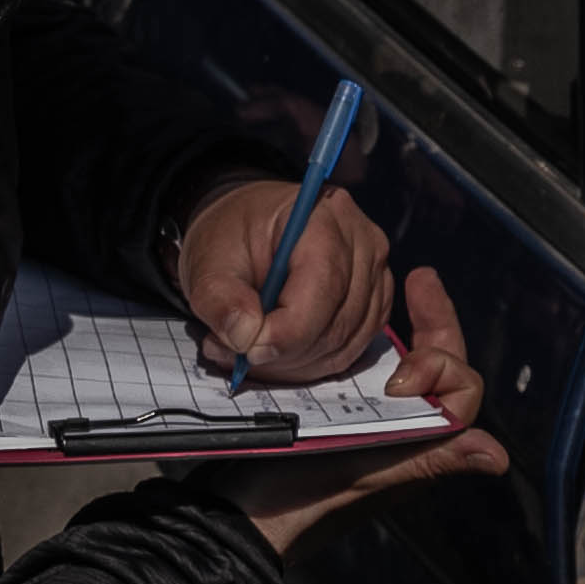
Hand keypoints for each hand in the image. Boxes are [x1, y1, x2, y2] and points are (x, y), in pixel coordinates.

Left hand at [181, 176, 397, 384]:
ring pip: (344, 344)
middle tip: (236, 355)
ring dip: (294, 364)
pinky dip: (310, 364)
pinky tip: (276, 354)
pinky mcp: (375, 302)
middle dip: (284, 353)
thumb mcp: (208, 260)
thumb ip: (220, 299)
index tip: (247, 351)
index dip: (287, 332)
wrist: (251, 227)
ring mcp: (376, 276)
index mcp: (325, 219)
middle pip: (336, 323)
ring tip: (249, 352)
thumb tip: (245, 338)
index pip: (323, 288)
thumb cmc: (233, 234)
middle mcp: (365, 244)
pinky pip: (350, 350)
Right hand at [242, 269, 506, 556]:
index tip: (402, 374)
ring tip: (394, 285)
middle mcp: (400, 428)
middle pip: (436, 364)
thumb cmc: (298, 499)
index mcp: (417, 442)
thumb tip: (496, 456)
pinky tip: (339, 315)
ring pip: (398, 361)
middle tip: (418, 277)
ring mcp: (365, 418)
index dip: (441, 368)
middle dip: (433, 318)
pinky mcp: (329, 411)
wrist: (233, 512)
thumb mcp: (366, 475)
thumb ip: (428, 459)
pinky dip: (356, 339)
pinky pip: (357, 368)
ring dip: (398, 324)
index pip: (460, 390)